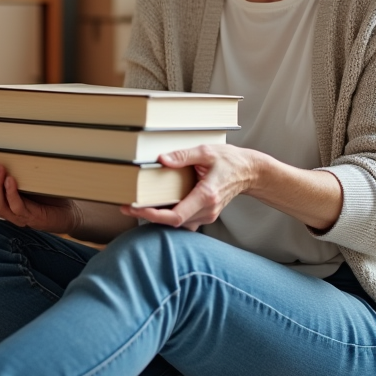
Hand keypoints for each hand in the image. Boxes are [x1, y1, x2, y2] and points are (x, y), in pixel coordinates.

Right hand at [0, 156, 78, 233]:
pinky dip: (12, 195)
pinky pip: (17, 208)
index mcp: (4, 199)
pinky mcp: (33, 219)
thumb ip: (20, 168)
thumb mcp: (32, 178)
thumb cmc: (50, 193)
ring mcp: (19, 216)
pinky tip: (12, 181)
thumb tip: (11, 145)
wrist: (72, 211)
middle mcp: (7, 209)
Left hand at [121, 144, 262, 230]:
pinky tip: (155, 208)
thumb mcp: (206, 151)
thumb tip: (161, 160)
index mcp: (206, 195)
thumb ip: (183, 156)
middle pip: (173, 222)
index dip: (153, 215)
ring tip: (136, 207)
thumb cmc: (229, 161)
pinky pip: (184, 222)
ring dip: (157, 218)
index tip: (134, 209)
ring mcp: (207, 215)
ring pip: (177, 224)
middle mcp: (207, 210)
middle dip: (148, 216)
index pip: (176, 215)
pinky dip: (169, 217)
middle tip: (126, 207)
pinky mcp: (206, 215)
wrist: (249, 172)